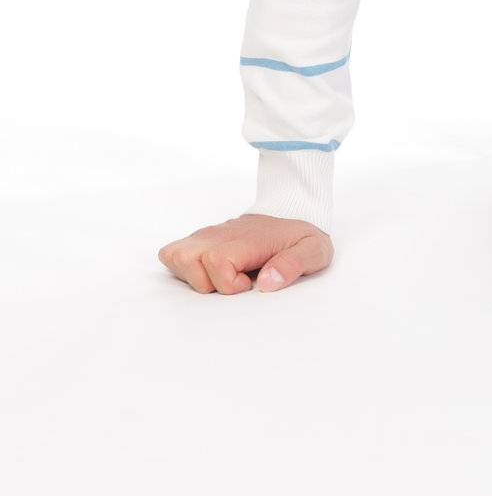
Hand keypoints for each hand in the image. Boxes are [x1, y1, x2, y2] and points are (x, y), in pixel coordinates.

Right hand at [157, 213, 332, 293]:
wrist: (294, 211)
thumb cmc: (300, 237)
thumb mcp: (314, 251)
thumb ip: (293, 265)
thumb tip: (266, 283)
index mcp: (248, 238)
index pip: (217, 259)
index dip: (228, 283)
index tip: (249, 284)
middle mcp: (222, 234)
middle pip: (187, 258)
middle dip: (206, 282)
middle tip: (234, 281)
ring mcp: (208, 235)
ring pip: (174, 254)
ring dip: (190, 275)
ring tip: (219, 278)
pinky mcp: (199, 239)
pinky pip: (172, 253)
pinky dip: (182, 268)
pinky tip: (207, 273)